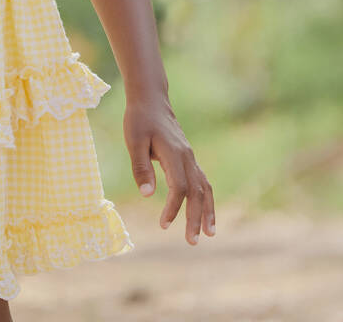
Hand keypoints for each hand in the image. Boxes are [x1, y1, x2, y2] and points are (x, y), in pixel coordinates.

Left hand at [124, 92, 215, 244]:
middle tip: (192, 241)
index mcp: (174, 153)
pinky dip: (207, 200)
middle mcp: (187, 157)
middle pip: (197, 192)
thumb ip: (140, 166)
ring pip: (205, 188)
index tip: (163, 224)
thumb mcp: (133, 140)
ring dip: (207, 211)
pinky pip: (203, 182)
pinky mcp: (189, 159)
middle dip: (196, 218)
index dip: (173, 208)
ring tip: (209, 234)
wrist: (151, 100)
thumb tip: (146, 195)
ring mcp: (190, 158)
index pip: (179, 187)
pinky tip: (205, 214)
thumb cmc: (139, 119)